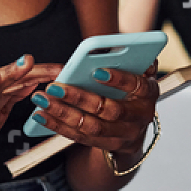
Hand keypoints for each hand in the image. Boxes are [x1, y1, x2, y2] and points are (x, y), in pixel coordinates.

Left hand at [27, 62, 161, 159]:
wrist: (134, 128)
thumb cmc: (131, 90)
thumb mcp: (136, 74)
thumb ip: (129, 60)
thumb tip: (114, 45)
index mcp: (148, 93)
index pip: (137, 86)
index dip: (119, 79)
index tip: (95, 71)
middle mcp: (140, 116)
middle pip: (109, 109)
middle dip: (80, 98)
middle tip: (54, 86)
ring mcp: (124, 135)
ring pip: (91, 126)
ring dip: (64, 113)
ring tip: (42, 100)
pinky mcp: (107, 145)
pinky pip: (80, 137)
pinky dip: (59, 126)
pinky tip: (42, 115)